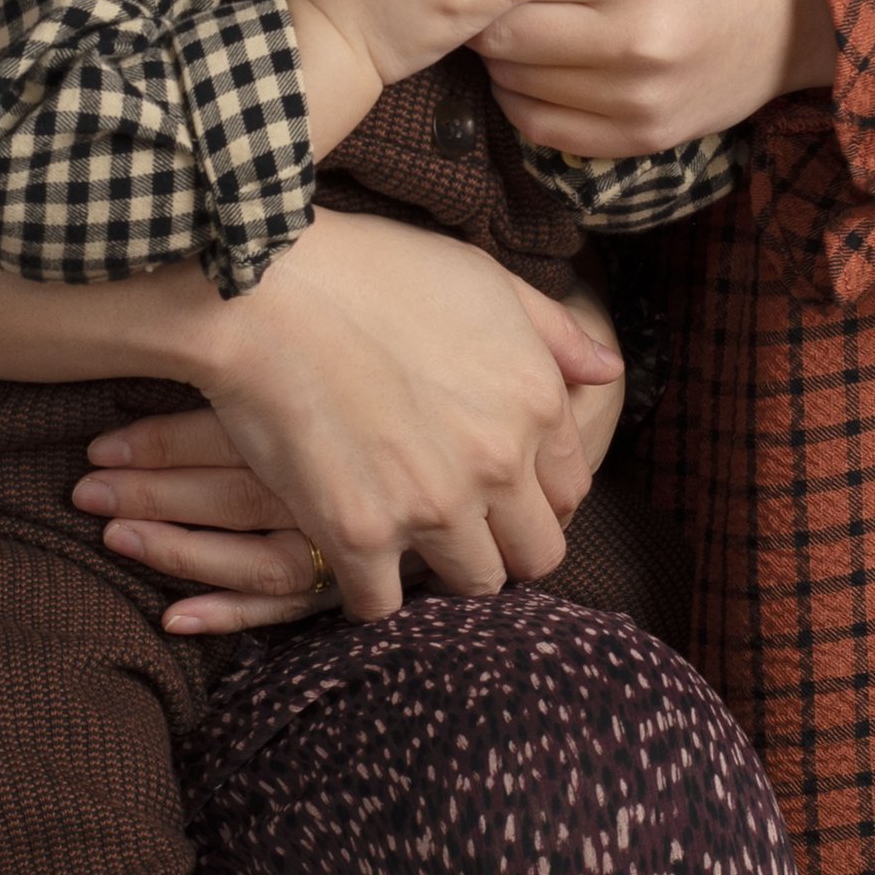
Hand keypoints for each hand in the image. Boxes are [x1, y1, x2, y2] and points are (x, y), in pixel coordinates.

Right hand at [84, 206, 622, 622]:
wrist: (265, 289)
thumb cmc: (372, 269)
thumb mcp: (484, 279)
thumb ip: (555, 332)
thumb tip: (609, 371)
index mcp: (536, 402)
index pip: (571, 492)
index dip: (534, 494)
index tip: (496, 490)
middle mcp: (499, 464)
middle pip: (536, 555)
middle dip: (502, 542)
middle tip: (457, 524)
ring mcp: (432, 506)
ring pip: (472, 584)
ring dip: (442, 567)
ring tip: (405, 534)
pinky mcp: (361, 535)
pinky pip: (383, 605)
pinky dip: (367, 587)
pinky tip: (350, 552)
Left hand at [475, 0, 836, 152]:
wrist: (803, 9)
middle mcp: (633, 35)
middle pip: (501, 30)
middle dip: (487, 6)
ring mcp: (638, 94)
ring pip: (512, 82)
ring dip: (501, 56)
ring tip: (521, 24)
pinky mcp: (642, 136)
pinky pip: (541, 127)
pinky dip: (521, 99)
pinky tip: (535, 71)